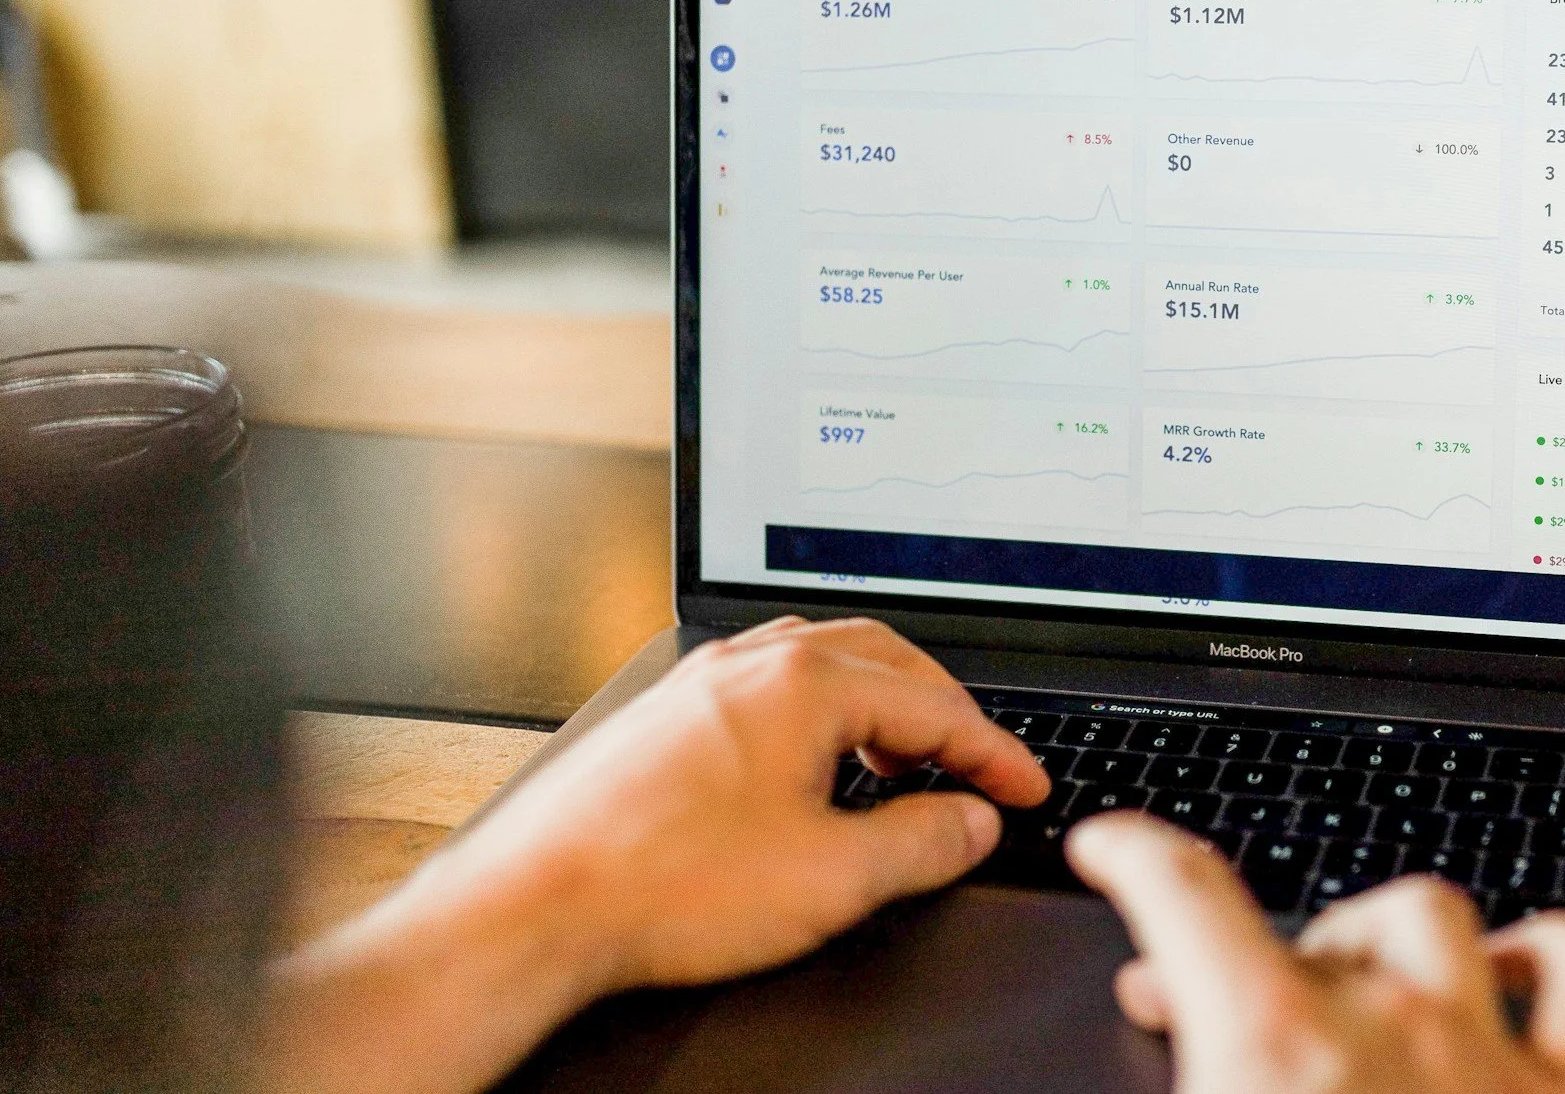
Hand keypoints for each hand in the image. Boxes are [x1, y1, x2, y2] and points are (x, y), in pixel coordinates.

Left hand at [267, 617, 1047, 1093]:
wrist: (539, 904)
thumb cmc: (664, 885)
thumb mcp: (832, 877)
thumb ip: (922, 842)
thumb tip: (971, 820)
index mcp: (804, 682)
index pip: (934, 704)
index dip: (995, 752)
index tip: (1025, 786)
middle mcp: (752, 662)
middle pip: (883, 659)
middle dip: (943, 710)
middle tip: (979, 763)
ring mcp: (703, 682)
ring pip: (821, 663)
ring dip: (879, 705)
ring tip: (902, 764)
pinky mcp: (667, 714)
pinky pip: (769, 686)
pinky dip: (820, 714)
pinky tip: (814, 771)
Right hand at [1068, 813, 1564, 1093]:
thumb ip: (1176, 1088)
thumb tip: (1149, 1061)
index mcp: (1270, 1048)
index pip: (1183, 889)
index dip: (1135, 849)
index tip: (1115, 844)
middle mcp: (1385, 1028)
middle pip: (1310, 922)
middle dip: (1246, 946)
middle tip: (1201, 1001)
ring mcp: (1487, 1057)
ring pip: (1434, 918)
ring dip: (1378, 937)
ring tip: (1345, 975)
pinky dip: (1552, 953)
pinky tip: (1513, 970)